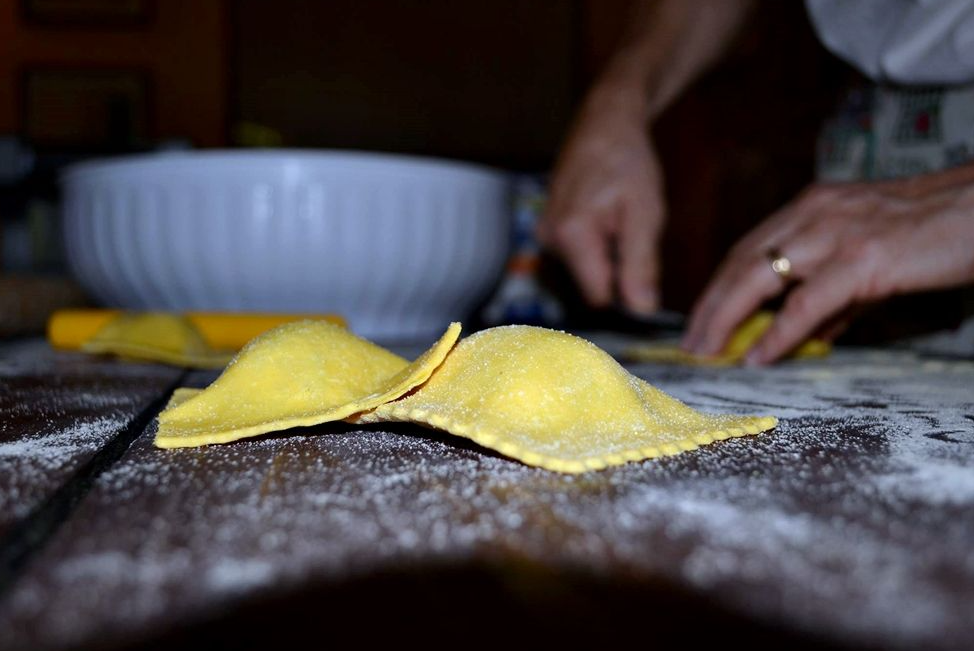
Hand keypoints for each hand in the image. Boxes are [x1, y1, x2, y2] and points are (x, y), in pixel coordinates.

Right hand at [538, 95, 664, 315]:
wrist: (604, 124)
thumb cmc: (627, 162)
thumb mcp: (646, 214)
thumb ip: (641, 265)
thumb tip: (642, 310)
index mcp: (572, 235)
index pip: (600, 297)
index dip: (627, 291)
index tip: (644, 267)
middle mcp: (549, 239)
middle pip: (591, 286)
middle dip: (617, 270)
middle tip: (632, 232)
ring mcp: (544, 235)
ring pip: (585, 271)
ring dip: (608, 256)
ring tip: (619, 220)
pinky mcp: (546, 231)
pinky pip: (577, 256)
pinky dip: (597, 246)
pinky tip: (606, 218)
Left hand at [682, 172, 973, 363]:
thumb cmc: (934, 235)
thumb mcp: (870, 259)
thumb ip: (834, 296)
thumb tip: (806, 334)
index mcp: (812, 209)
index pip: (747, 250)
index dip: (718, 289)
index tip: (699, 322)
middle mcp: (814, 213)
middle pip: (740, 262)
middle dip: (709, 306)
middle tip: (690, 345)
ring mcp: (836, 232)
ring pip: (758, 276)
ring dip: (725, 319)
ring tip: (708, 353)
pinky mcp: (863, 258)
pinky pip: (806, 302)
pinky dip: (776, 333)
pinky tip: (757, 357)